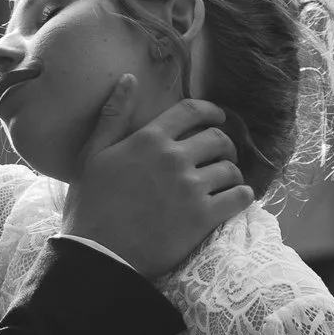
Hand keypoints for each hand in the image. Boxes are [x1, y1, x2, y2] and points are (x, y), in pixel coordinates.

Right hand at [59, 81, 251, 277]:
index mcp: (149, 139)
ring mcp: (190, 188)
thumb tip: (129, 78)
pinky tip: (237, 199)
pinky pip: (238, 197)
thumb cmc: (91, 206)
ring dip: (233, 173)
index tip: (219, 118)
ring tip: (227, 181)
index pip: (192, 111)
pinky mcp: (202, 217)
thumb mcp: (93, 154)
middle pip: (218, 139)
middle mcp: (174, 158)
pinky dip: (243, 196)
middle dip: (225, 145)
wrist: (98, 256)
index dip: (211, 111)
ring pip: (230, 169)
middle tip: (223, 155)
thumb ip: (113, 115)